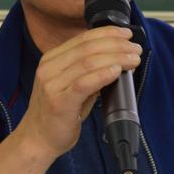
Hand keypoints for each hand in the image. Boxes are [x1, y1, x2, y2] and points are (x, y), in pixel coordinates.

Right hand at [17, 25, 141, 159]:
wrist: (38, 139)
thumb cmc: (58, 114)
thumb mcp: (72, 86)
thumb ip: (89, 72)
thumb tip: (117, 61)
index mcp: (51, 60)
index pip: (82, 39)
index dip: (107, 33)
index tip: (126, 34)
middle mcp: (49, 68)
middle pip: (88, 48)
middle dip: (116, 45)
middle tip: (135, 49)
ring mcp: (52, 85)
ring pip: (88, 63)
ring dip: (116, 58)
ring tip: (133, 60)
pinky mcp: (59, 102)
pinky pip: (84, 83)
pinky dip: (103, 75)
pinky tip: (117, 71)